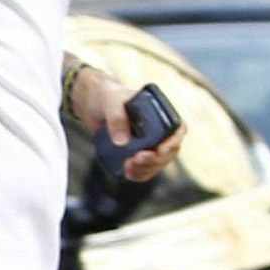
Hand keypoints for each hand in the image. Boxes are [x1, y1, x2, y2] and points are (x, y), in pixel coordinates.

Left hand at [70, 63, 179, 184]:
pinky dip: (140, 174)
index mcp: (160, 112)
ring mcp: (148, 142)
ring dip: (147, 169)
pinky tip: (129, 173)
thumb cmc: (106, 96)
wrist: (92, 103)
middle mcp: (158, 129)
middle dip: (155, 160)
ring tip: (129, 167)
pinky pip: (145, 168)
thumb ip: (117, 118)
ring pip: (158, 162)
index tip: (159, 150)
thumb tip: (123, 142)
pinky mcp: (136, 152)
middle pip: (169, 151)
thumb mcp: (111, 102)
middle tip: (136, 160)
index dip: (173, 142)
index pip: (177, 129)